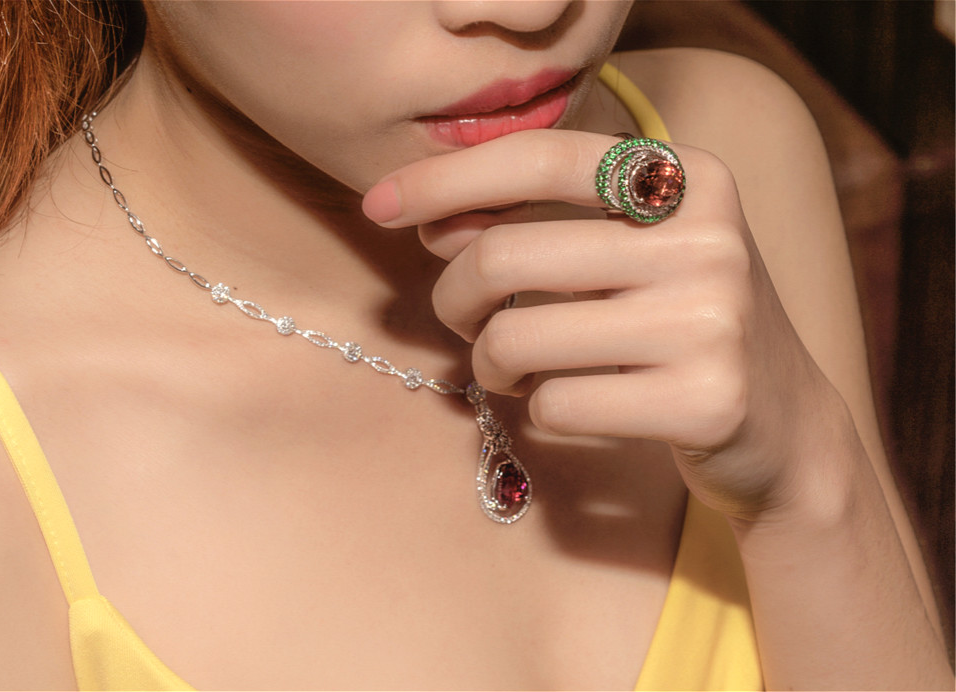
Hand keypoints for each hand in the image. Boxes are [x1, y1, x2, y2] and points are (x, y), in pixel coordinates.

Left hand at [362, 128, 853, 521]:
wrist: (783, 427)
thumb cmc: (677, 325)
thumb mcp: (633, 252)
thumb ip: (544, 221)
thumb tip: (427, 216)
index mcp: (688, 178)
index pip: (540, 155)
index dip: (446, 177)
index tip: (380, 207)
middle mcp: (709, 238)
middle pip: (505, 256)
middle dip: (453, 295)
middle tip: (459, 317)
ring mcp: (714, 321)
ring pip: (517, 340)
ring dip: (489, 362)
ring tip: (510, 368)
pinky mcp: (707, 400)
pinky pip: (555, 404)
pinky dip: (536, 408)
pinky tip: (566, 403)